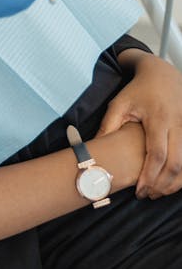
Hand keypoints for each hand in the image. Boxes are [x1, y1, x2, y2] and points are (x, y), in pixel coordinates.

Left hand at [97, 51, 181, 198]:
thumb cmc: (138, 90)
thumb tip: (94, 148)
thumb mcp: (119, 103)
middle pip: (176, 164)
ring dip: (175, 183)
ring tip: (158, 192)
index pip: (157, 155)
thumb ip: (108, 125)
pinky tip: (170, 180)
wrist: (162, 74)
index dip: (149, 176)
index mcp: (158, 118)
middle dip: (163, 185)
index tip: (139, 191)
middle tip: (149, 195)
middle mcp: (177, 125)